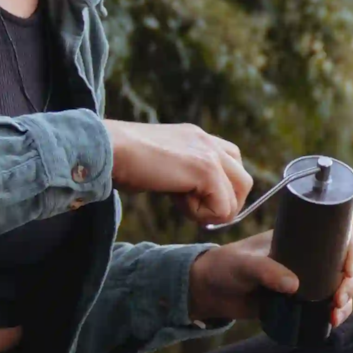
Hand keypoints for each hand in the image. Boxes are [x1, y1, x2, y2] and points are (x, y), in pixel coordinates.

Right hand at [106, 120, 247, 224]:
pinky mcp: (205, 169)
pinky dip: (202, 215)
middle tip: (190, 205)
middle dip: (223, 203)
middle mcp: (208, 141)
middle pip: (243, 181)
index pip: (232, 165)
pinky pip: (223, 206)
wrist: (109, 149)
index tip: (186, 195)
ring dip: (213, 210)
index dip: (217, 190)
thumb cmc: (123, 161)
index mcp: (197, 137)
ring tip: (183, 204)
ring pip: (239, 194)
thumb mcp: (162, 166)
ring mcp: (209, 153)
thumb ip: (183, 177)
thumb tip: (196, 201)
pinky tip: (177, 203)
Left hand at [187, 222, 352, 329]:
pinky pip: (326, 306)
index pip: (337, 236)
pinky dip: (335, 313)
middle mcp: (307, 257)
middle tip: (339, 299)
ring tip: (335, 315)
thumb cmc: (225, 267)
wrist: (210, 292)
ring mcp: (306, 279)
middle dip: (349, 283)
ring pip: (339, 287)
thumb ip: (266, 271)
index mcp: (298, 238)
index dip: (351, 248)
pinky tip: (332, 322)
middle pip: (344, 265)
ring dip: (346, 301)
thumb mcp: (245, 264)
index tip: (350, 267)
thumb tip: (294, 285)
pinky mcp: (299, 300)